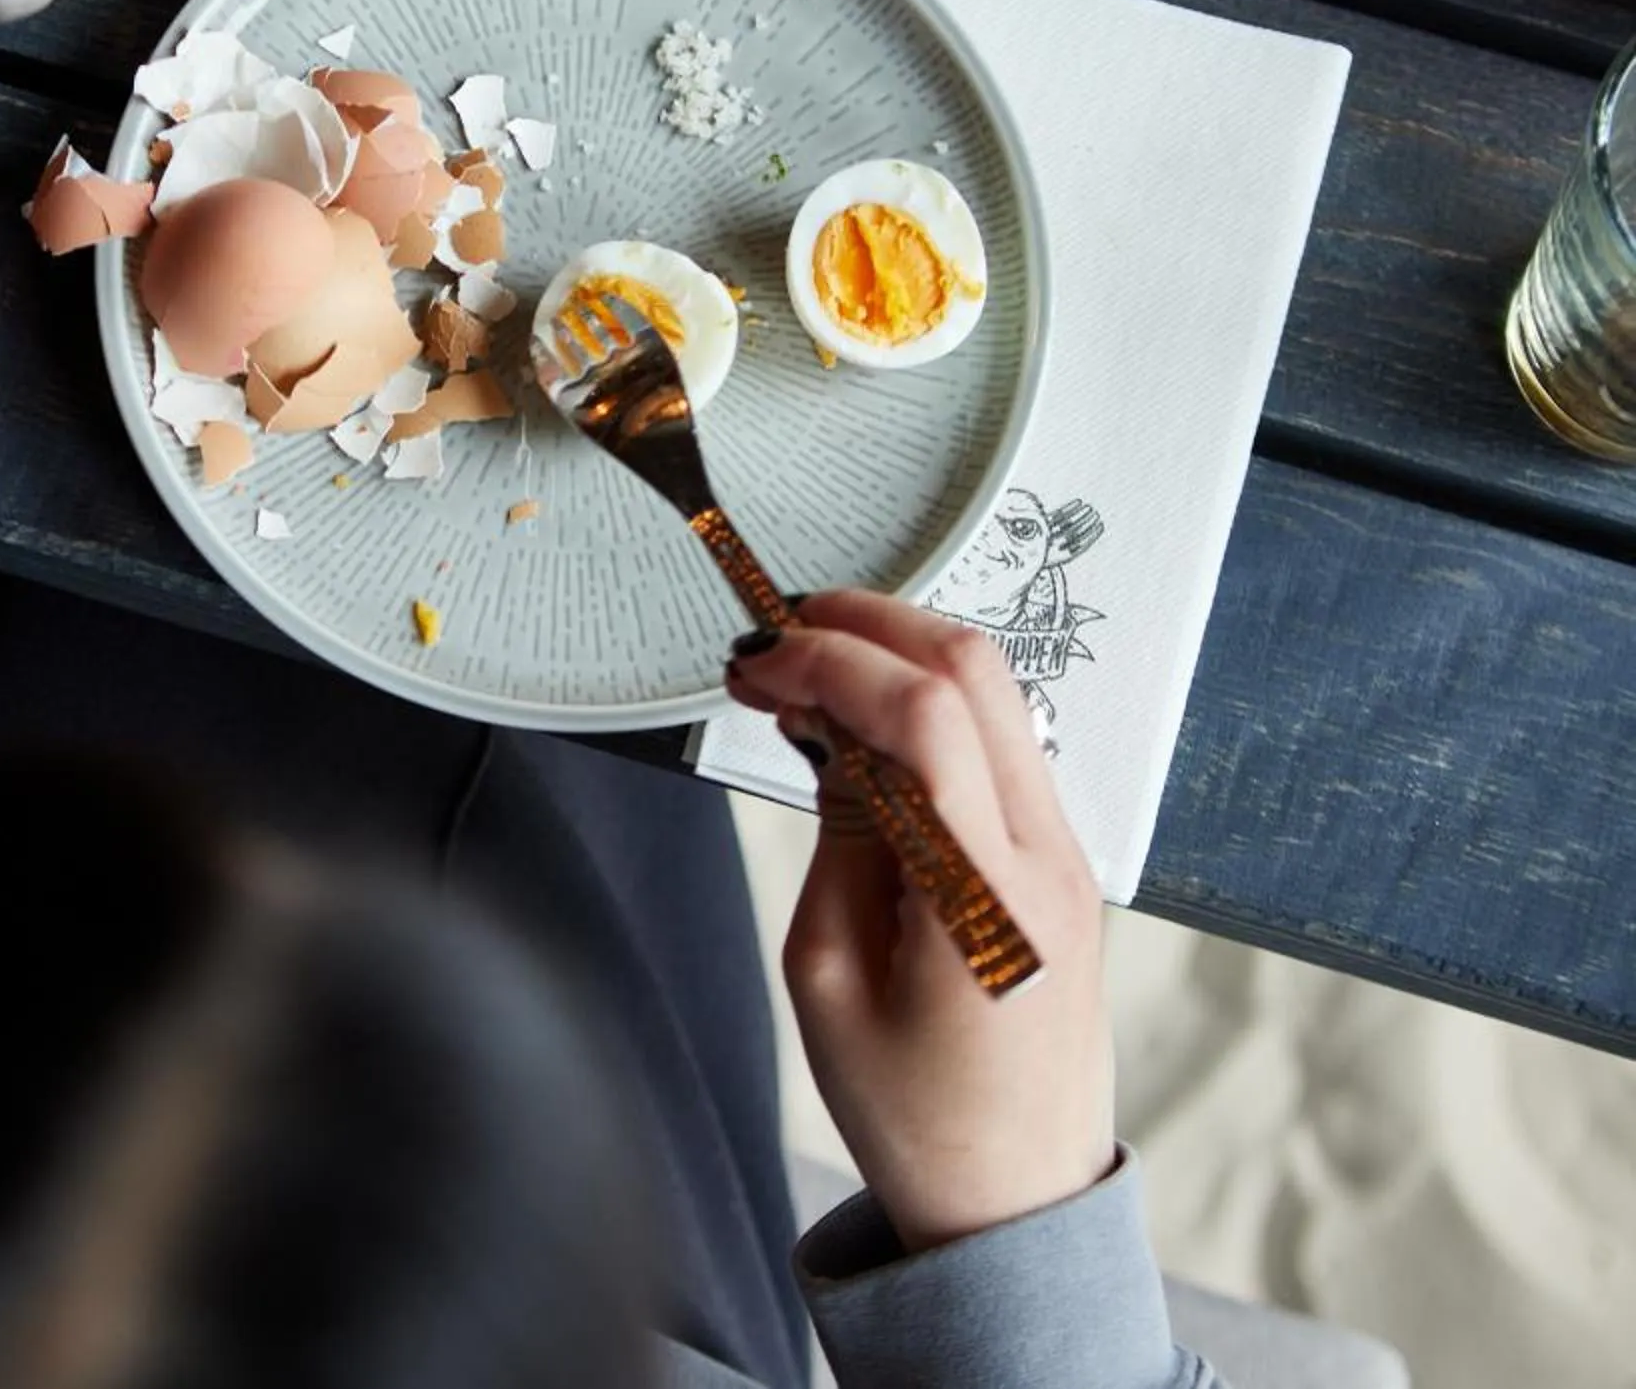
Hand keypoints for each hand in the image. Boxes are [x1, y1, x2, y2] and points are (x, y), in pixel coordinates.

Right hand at [726, 591, 1114, 1251]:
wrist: (1017, 1200)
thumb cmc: (916, 1118)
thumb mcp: (828, 980)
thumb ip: (837, 842)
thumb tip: (832, 737)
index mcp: (986, 899)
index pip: (925, 716)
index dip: (832, 659)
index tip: (758, 658)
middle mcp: (1047, 859)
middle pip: (977, 671)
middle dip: (869, 625)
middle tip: (778, 635)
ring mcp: (1067, 857)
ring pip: (994, 696)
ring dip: (897, 660)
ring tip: (805, 680)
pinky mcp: (1060, 864)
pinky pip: (997, 747)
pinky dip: (925, 711)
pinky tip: (858, 733)